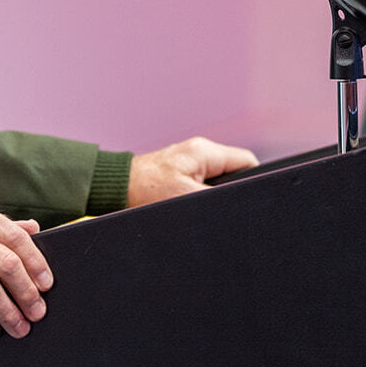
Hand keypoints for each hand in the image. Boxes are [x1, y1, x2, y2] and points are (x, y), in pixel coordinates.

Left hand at [127, 137, 258, 207]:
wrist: (111, 192)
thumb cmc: (142, 191)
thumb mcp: (185, 197)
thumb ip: (215, 200)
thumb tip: (235, 208)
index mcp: (204, 152)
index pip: (247, 162)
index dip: (254, 183)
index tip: (253, 202)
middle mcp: (198, 154)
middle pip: (234, 174)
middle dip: (234, 194)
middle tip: (229, 213)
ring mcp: (188, 165)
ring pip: (218, 183)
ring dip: (216, 199)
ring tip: (208, 214)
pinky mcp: (177, 177)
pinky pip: (201, 188)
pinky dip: (202, 200)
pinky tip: (196, 214)